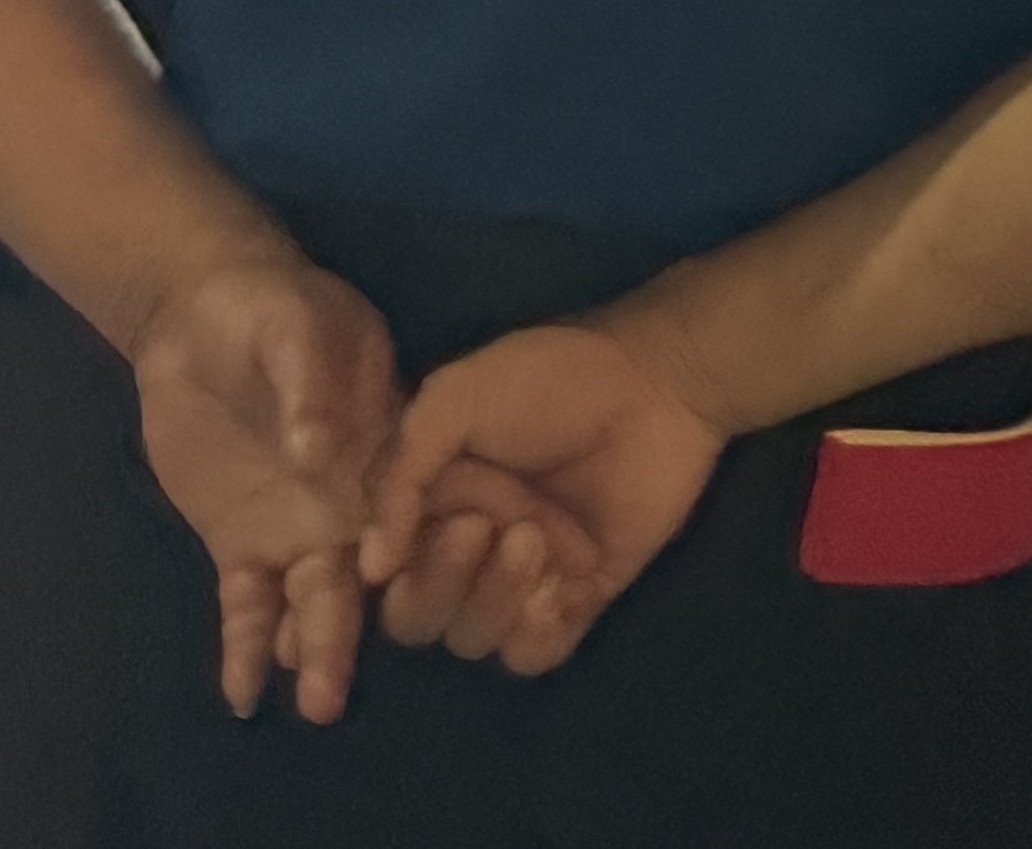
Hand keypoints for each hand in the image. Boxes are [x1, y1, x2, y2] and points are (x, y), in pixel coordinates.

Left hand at [133, 251, 402, 725]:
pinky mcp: (243, 547)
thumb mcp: (298, 327)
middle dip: (354, 635)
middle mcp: (355, 503)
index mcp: (389, 449)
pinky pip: (249, 607)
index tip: (425, 604)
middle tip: (338, 695)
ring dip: (314, 651)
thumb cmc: (271, 309)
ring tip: (312, 704)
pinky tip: (243, 694)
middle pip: (366, 577)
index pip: (419, 511)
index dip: (429, 558)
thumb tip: (316, 450)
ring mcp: (299, 530)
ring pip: (313, 603)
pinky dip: (248, 648)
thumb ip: (311, 385)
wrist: (202, 321)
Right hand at [363, 320, 725, 680]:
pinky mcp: (581, 595)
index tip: (412, 540)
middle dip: (440, 582)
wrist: (659, 379)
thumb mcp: (456, 399)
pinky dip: (534, 634)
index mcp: (428, 506)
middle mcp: (467, 550)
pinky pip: (535, 654)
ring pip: (473, 639)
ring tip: (533, 535)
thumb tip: (372, 566)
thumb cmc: (553, 377)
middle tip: (479, 525)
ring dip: (492, 598)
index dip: (386, 572)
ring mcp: (524, 577)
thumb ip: (398, 474)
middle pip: (418, 618)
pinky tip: (557, 590)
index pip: (380, 575)